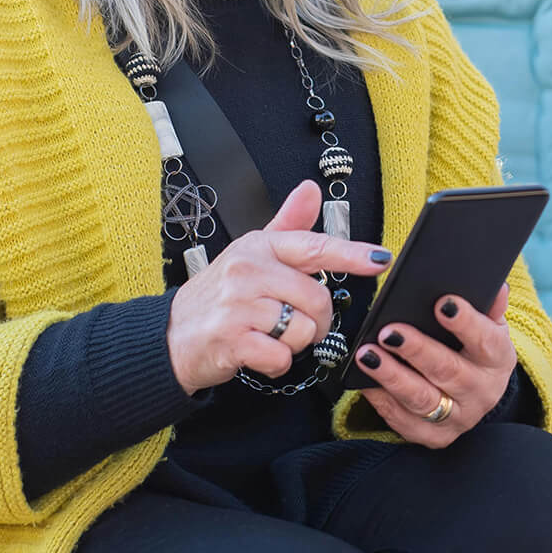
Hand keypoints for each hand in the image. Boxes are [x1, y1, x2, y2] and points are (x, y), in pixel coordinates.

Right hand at [165, 180, 391, 392]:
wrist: (171, 335)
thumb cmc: (220, 295)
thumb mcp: (252, 253)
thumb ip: (287, 225)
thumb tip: (311, 189)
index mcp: (259, 247)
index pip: (313, 247)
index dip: (351, 254)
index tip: (380, 259)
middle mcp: (248, 271)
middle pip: (317, 299)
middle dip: (316, 320)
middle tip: (291, 321)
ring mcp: (238, 306)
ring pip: (303, 331)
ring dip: (294, 343)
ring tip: (268, 334)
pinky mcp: (232, 340)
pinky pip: (282, 357)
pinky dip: (276, 362)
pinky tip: (257, 352)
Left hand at [352, 284, 517, 447]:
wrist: (476, 396)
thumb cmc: (476, 352)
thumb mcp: (489, 328)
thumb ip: (489, 306)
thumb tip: (497, 286)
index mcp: (498, 360)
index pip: (485, 340)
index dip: (465, 323)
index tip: (442, 304)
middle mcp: (482, 393)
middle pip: (448, 372)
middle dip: (417, 350)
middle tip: (390, 332)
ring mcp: (458, 419)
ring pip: (421, 399)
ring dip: (392, 376)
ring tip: (367, 355)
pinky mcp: (434, 437)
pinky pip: (403, 420)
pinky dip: (381, 399)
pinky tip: (364, 380)